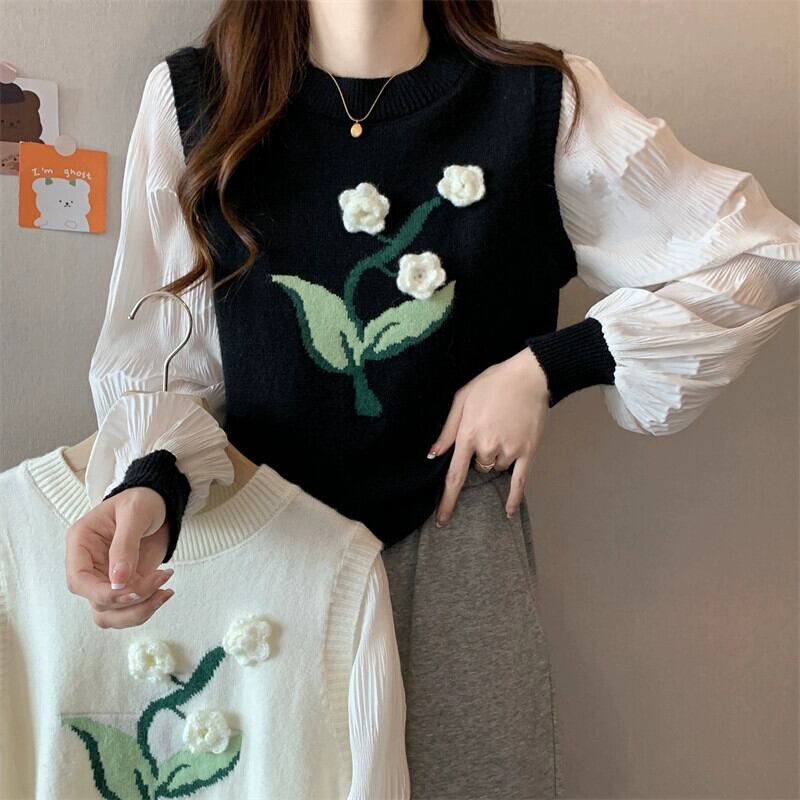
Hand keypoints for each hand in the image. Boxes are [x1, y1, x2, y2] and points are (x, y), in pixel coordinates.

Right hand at [65, 486, 175, 628]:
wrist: (160, 504)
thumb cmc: (142, 500)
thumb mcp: (134, 513)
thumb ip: (125, 546)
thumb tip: (117, 581)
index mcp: (81, 543)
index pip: (78, 581)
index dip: (103, 594)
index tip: (133, 591)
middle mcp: (89, 565)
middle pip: (97, 602)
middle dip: (129, 602)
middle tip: (159, 582)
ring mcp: (107, 578)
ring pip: (111, 614)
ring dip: (139, 611)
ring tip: (165, 591)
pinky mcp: (127, 585)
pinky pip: (130, 608)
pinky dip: (148, 605)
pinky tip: (165, 589)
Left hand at [428, 346, 549, 525]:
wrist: (529, 376)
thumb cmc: (492, 383)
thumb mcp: (462, 398)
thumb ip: (447, 429)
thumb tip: (433, 454)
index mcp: (468, 434)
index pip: (455, 476)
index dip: (447, 500)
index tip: (441, 519)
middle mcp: (488, 446)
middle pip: (479, 468)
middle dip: (480, 456)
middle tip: (489, 429)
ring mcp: (509, 450)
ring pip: (498, 469)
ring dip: (498, 458)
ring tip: (505, 429)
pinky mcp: (528, 451)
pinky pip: (519, 482)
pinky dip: (514, 498)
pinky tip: (508, 512)